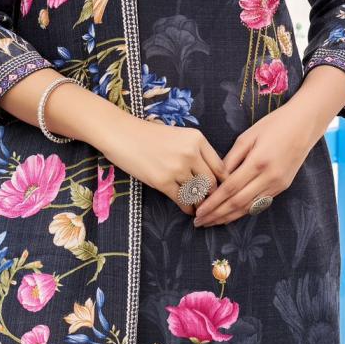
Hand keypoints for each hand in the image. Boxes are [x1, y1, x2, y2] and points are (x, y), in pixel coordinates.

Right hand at [100, 118, 228, 216]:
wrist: (122, 134)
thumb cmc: (150, 135)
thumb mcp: (179, 136)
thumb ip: (196, 151)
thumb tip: (211, 175)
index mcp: (197, 139)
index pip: (220, 166)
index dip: (222, 182)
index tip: (222, 190)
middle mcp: (190, 153)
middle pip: (211, 183)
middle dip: (212, 195)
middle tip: (211, 203)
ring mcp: (177, 168)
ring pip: (198, 194)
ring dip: (199, 204)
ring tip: (200, 208)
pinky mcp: (162, 181)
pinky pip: (182, 200)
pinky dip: (187, 208)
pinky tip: (187, 209)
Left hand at [191, 109, 319, 227]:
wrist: (304, 125)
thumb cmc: (273, 125)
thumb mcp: (247, 136)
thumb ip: (231, 159)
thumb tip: (216, 178)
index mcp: (258, 162)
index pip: (230, 189)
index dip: (213, 202)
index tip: (199, 211)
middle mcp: (269, 178)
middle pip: (238, 203)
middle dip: (217, 215)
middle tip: (200, 222)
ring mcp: (278, 185)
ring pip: (249, 208)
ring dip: (229, 217)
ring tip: (211, 222)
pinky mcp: (282, 187)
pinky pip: (259, 203)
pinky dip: (243, 211)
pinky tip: (231, 215)